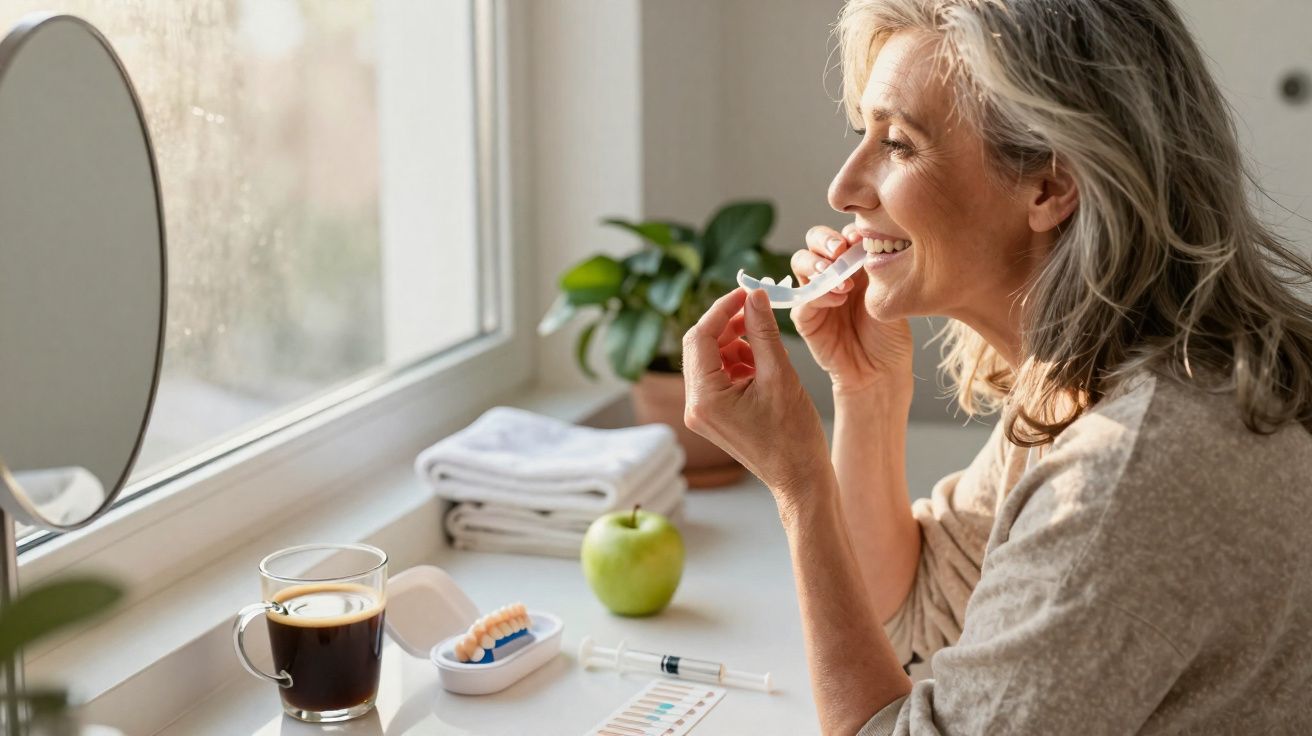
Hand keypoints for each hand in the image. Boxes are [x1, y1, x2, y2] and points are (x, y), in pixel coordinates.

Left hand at [682, 288, 828, 498]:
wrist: (801, 480)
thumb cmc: (794, 437)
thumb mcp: (780, 375)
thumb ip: (763, 332)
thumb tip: (754, 296)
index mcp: (704, 399)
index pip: (700, 337)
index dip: (722, 309)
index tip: (745, 292)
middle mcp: (695, 406)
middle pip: (700, 346)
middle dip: (728, 325)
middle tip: (757, 309)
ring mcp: (703, 413)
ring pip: (710, 359)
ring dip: (735, 343)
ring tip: (766, 344)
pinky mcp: (715, 415)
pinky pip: (719, 376)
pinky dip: (738, 362)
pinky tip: (763, 363)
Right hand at [790, 224, 914, 396]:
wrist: (881, 371)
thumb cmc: (890, 335)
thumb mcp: (891, 295)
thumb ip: (877, 268)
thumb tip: (869, 239)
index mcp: (854, 263)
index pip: (842, 234)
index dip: (848, 232)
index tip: (862, 239)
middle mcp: (832, 273)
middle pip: (814, 241)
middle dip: (824, 241)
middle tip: (840, 251)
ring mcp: (816, 293)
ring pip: (801, 262)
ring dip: (817, 264)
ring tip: (841, 280)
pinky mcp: (806, 317)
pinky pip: (802, 298)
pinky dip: (818, 294)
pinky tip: (838, 299)